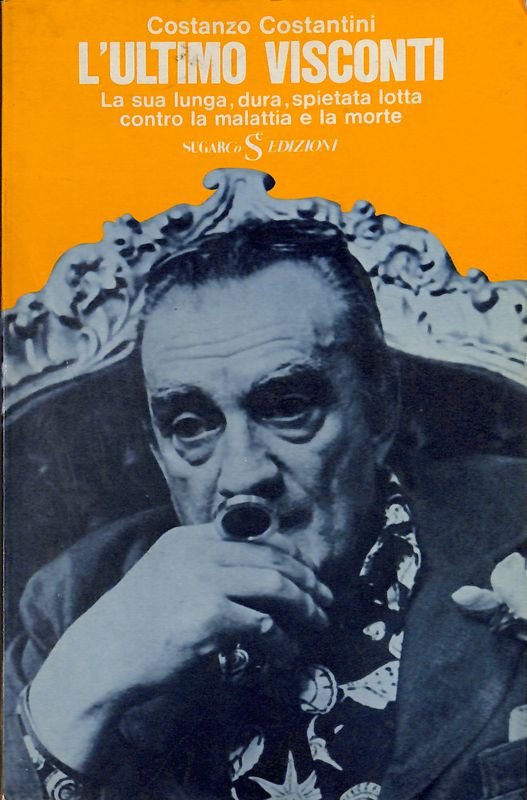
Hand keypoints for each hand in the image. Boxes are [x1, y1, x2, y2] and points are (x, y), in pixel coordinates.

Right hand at [28, 523, 333, 771]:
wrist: (102, 658)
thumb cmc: (138, 623)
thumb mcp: (170, 575)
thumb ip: (208, 565)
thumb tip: (266, 575)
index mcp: (190, 538)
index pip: (257, 535)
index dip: (292, 556)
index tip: (310, 575)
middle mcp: (197, 552)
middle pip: (273, 558)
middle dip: (308, 581)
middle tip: (326, 602)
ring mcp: (201, 582)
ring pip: (276, 586)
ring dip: (305, 608)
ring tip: (317, 624)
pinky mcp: (206, 618)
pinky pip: (264, 626)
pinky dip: (282, 642)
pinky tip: (285, 654)